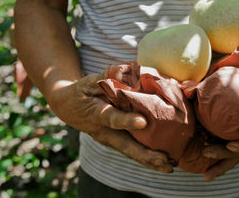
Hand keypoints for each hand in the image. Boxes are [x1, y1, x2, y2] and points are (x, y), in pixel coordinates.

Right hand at [47, 65, 172, 172]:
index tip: (142, 122)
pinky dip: (148, 159)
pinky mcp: (118, 142)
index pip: (112, 118)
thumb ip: (105, 75)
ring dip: (150, 161)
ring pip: (132, 153)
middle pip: (126, 146)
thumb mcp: (89, 81)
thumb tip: (119, 71)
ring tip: (169, 167)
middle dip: (145, 155)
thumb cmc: (82, 92)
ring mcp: (111, 140)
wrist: (69, 108)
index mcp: (97, 115)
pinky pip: (134, 151)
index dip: (126, 121)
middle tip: (163, 160)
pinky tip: (166, 164)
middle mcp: (105, 133)